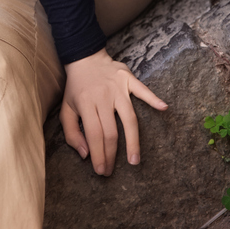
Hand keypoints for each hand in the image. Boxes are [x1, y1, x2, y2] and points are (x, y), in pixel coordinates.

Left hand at [60, 47, 167, 176]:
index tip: (101, 170)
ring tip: (135, 159)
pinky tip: (164, 108)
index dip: (98, 154)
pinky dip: (153, 98)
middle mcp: (102, 96)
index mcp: (85, 104)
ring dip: (133, 140)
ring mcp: (117, 88)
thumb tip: (85, 154)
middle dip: (111, 154)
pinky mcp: (128, 79)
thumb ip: (72, 133)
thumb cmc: (76, 88)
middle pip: (111, 131)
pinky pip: (143, 90)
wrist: (85, 57)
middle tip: (112, 171)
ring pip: (129, 118)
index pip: (94, 135)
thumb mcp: (66, 109)